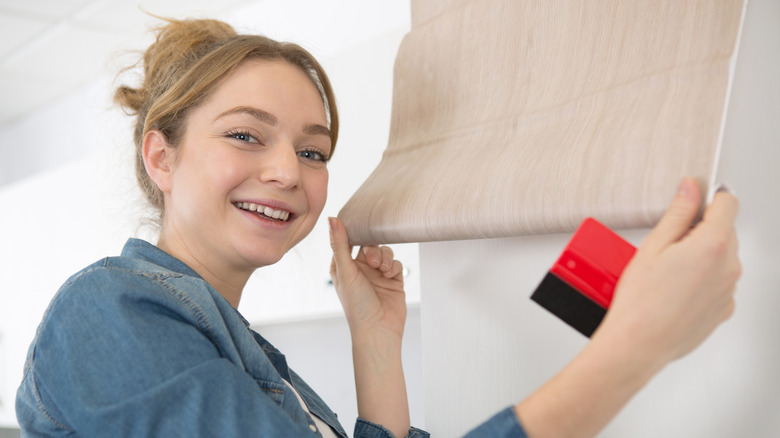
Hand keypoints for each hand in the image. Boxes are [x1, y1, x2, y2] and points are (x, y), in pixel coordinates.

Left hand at [328, 217, 406, 341]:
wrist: (379, 330)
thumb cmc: (357, 306)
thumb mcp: (345, 272)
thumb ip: (340, 244)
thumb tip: (331, 219)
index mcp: (342, 266)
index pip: (347, 240)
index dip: (354, 232)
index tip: (360, 224)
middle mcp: (359, 268)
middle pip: (369, 243)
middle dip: (372, 249)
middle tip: (371, 261)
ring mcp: (377, 274)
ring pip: (384, 251)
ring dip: (384, 257)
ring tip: (382, 270)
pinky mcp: (393, 279)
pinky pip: (396, 262)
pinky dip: (393, 266)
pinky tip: (390, 276)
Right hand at [515, 178, 740, 437]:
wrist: (639, 344)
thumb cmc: (640, 301)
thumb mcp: (653, 246)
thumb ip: (678, 213)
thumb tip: (691, 188)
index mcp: (713, 244)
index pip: (727, 203)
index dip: (709, 197)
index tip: (693, 200)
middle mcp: (729, 267)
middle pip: (725, 231)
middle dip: (700, 230)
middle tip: (666, 244)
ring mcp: (729, 290)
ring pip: (721, 258)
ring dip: (700, 255)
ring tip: (666, 272)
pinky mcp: (723, 310)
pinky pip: (717, 283)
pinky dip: (701, 280)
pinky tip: (674, 289)